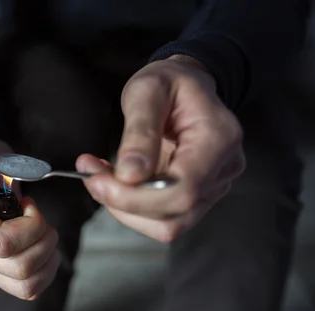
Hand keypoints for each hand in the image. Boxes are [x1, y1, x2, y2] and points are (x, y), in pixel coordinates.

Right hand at [0, 139, 59, 299]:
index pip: (2, 243)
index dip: (30, 227)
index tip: (29, 205)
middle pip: (19, 268)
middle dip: (44, 242)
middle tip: (43, 220)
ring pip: (26, 285)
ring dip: (47, 260)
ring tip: (45, 235)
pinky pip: (27, 290)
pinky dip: (46, 273)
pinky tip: (45, 249)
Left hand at [77, 55, 244, 242]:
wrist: (186, 84)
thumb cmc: (168, 82)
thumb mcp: (146, 91)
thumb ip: (139, 132)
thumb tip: (129, 175)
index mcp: (219, 138)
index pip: (184, 189)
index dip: (137, 197)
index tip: (98, 180)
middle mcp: (224, 168)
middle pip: (176, 213)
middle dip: (125, 202)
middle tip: (91, 175)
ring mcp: (214, 186)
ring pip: (169, 224)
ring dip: (126, 209)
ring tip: (100, 176)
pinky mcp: (198, 197)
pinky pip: (164, 218)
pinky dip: (133, 207)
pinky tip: (116, 183)